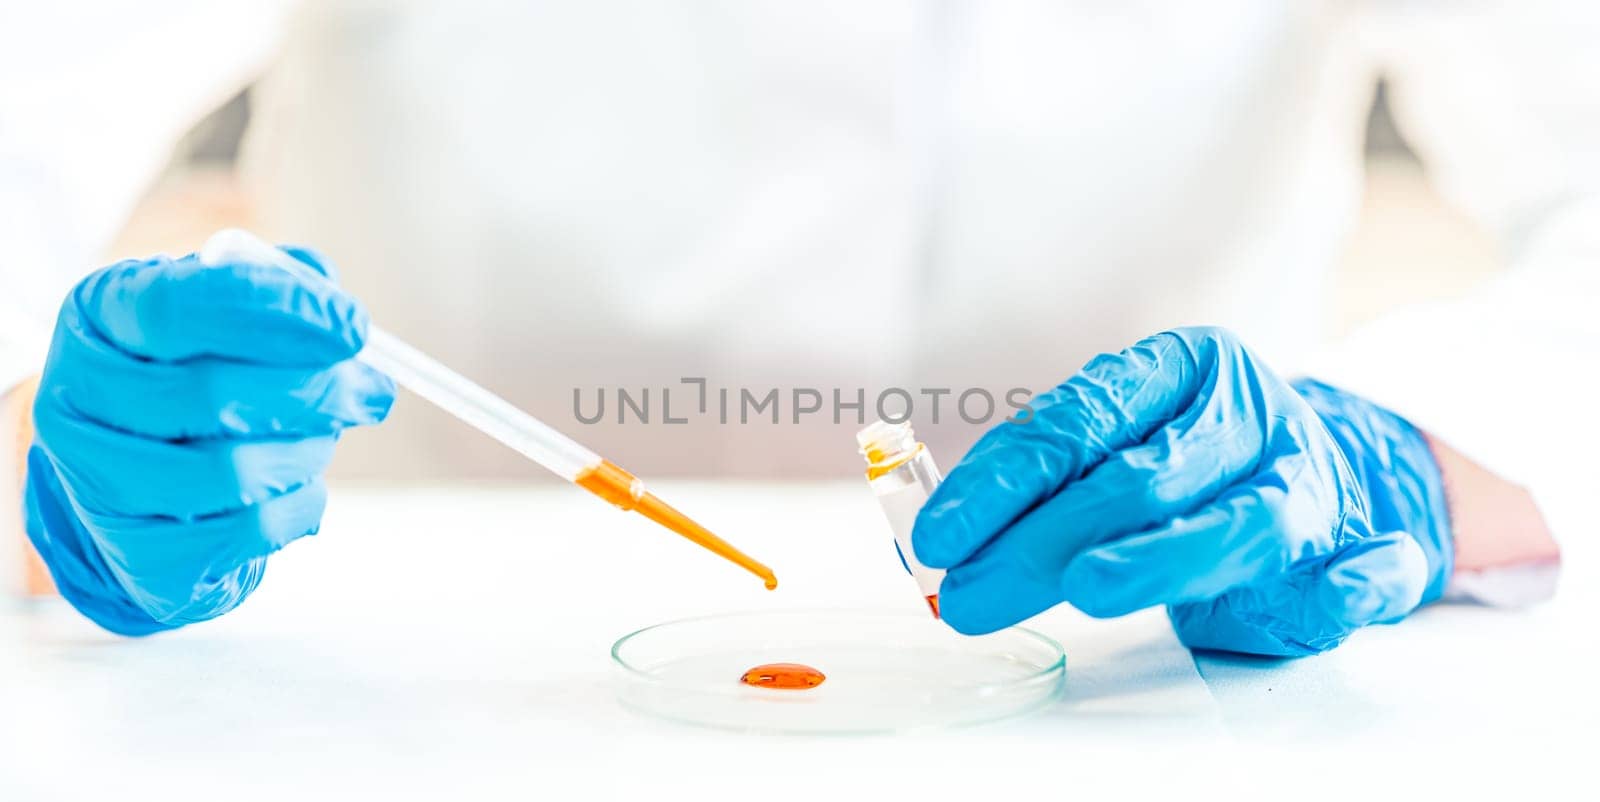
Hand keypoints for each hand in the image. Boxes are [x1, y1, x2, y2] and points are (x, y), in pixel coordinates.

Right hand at [24, 248, 393, 634]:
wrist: (143, 485)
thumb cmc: (197, 380)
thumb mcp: (228, 316)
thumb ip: (284, 291)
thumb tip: (336, 308)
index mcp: (100, 313)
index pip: (178, 307)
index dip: (276, 312)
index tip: (355, 327)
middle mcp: (75, 395)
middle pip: (211, 394)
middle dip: (316, 392)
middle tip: (371, 392)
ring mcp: (94, 483)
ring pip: (231, 472)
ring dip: (307, 452)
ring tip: (322, 440)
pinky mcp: (136, 554)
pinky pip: (246, 531)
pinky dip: (300, 506)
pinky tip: (298, 487)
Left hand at [912, 327, 1451, 655]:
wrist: (1324, 478)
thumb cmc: (1192, 463)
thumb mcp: (1116, 438)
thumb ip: (1043, 475)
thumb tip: (940, 538)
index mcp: (1182, 368)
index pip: (1077, 422)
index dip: (1002, 482)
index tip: (939, 537)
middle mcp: (1248, 417)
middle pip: (1141, 478)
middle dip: (1044, 541)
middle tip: (969, 595)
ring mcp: (1311, 483)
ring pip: (1243, 523)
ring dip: (1163, 558)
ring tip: (1088, 586)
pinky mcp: (1367, 552)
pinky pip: (1371, 570)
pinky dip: (1354, 586)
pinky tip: (1337, 593)